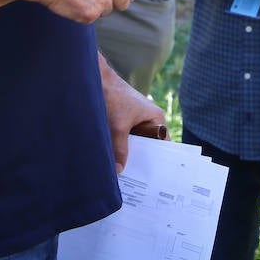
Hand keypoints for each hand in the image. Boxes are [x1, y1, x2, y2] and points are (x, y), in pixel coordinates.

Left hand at [99, 55, 165, 172]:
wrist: (96, 80)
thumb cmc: (113, 97)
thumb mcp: (117, 127)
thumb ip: (119, 149)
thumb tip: (119, 171)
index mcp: (156, 118)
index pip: (163, 144)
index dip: (160, 159)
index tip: (155, 176)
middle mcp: (149, 120)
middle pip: (149, 145)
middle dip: (142, 159)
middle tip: (138, 179)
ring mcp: (136, 120)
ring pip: (135, 143)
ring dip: (129, 153)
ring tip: (125, 173)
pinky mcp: (124, 120)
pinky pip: (126, 138)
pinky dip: (120, 147)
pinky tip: (114, 159)